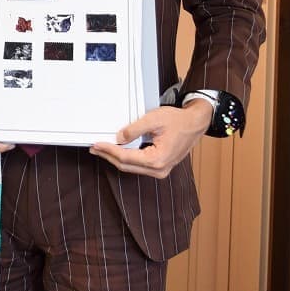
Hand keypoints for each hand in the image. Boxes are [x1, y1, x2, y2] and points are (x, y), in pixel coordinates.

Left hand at [89, 102, 212, 178]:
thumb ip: (134, 129)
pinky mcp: (160, 168)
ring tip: (102, 149)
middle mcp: (159, 170)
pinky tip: (117, 152)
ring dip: (115, 158)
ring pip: (131, 167)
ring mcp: (160, 171)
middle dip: (108, 156)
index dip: (108, 150)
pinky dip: (126, 159)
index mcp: (157, 159)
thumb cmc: (178, 121)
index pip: (125, 157)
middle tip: (94, 148)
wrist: (195, 124)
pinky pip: (138, 166)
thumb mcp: (153, 119)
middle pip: (125, 165)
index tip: (96, 144)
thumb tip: (119, 138)